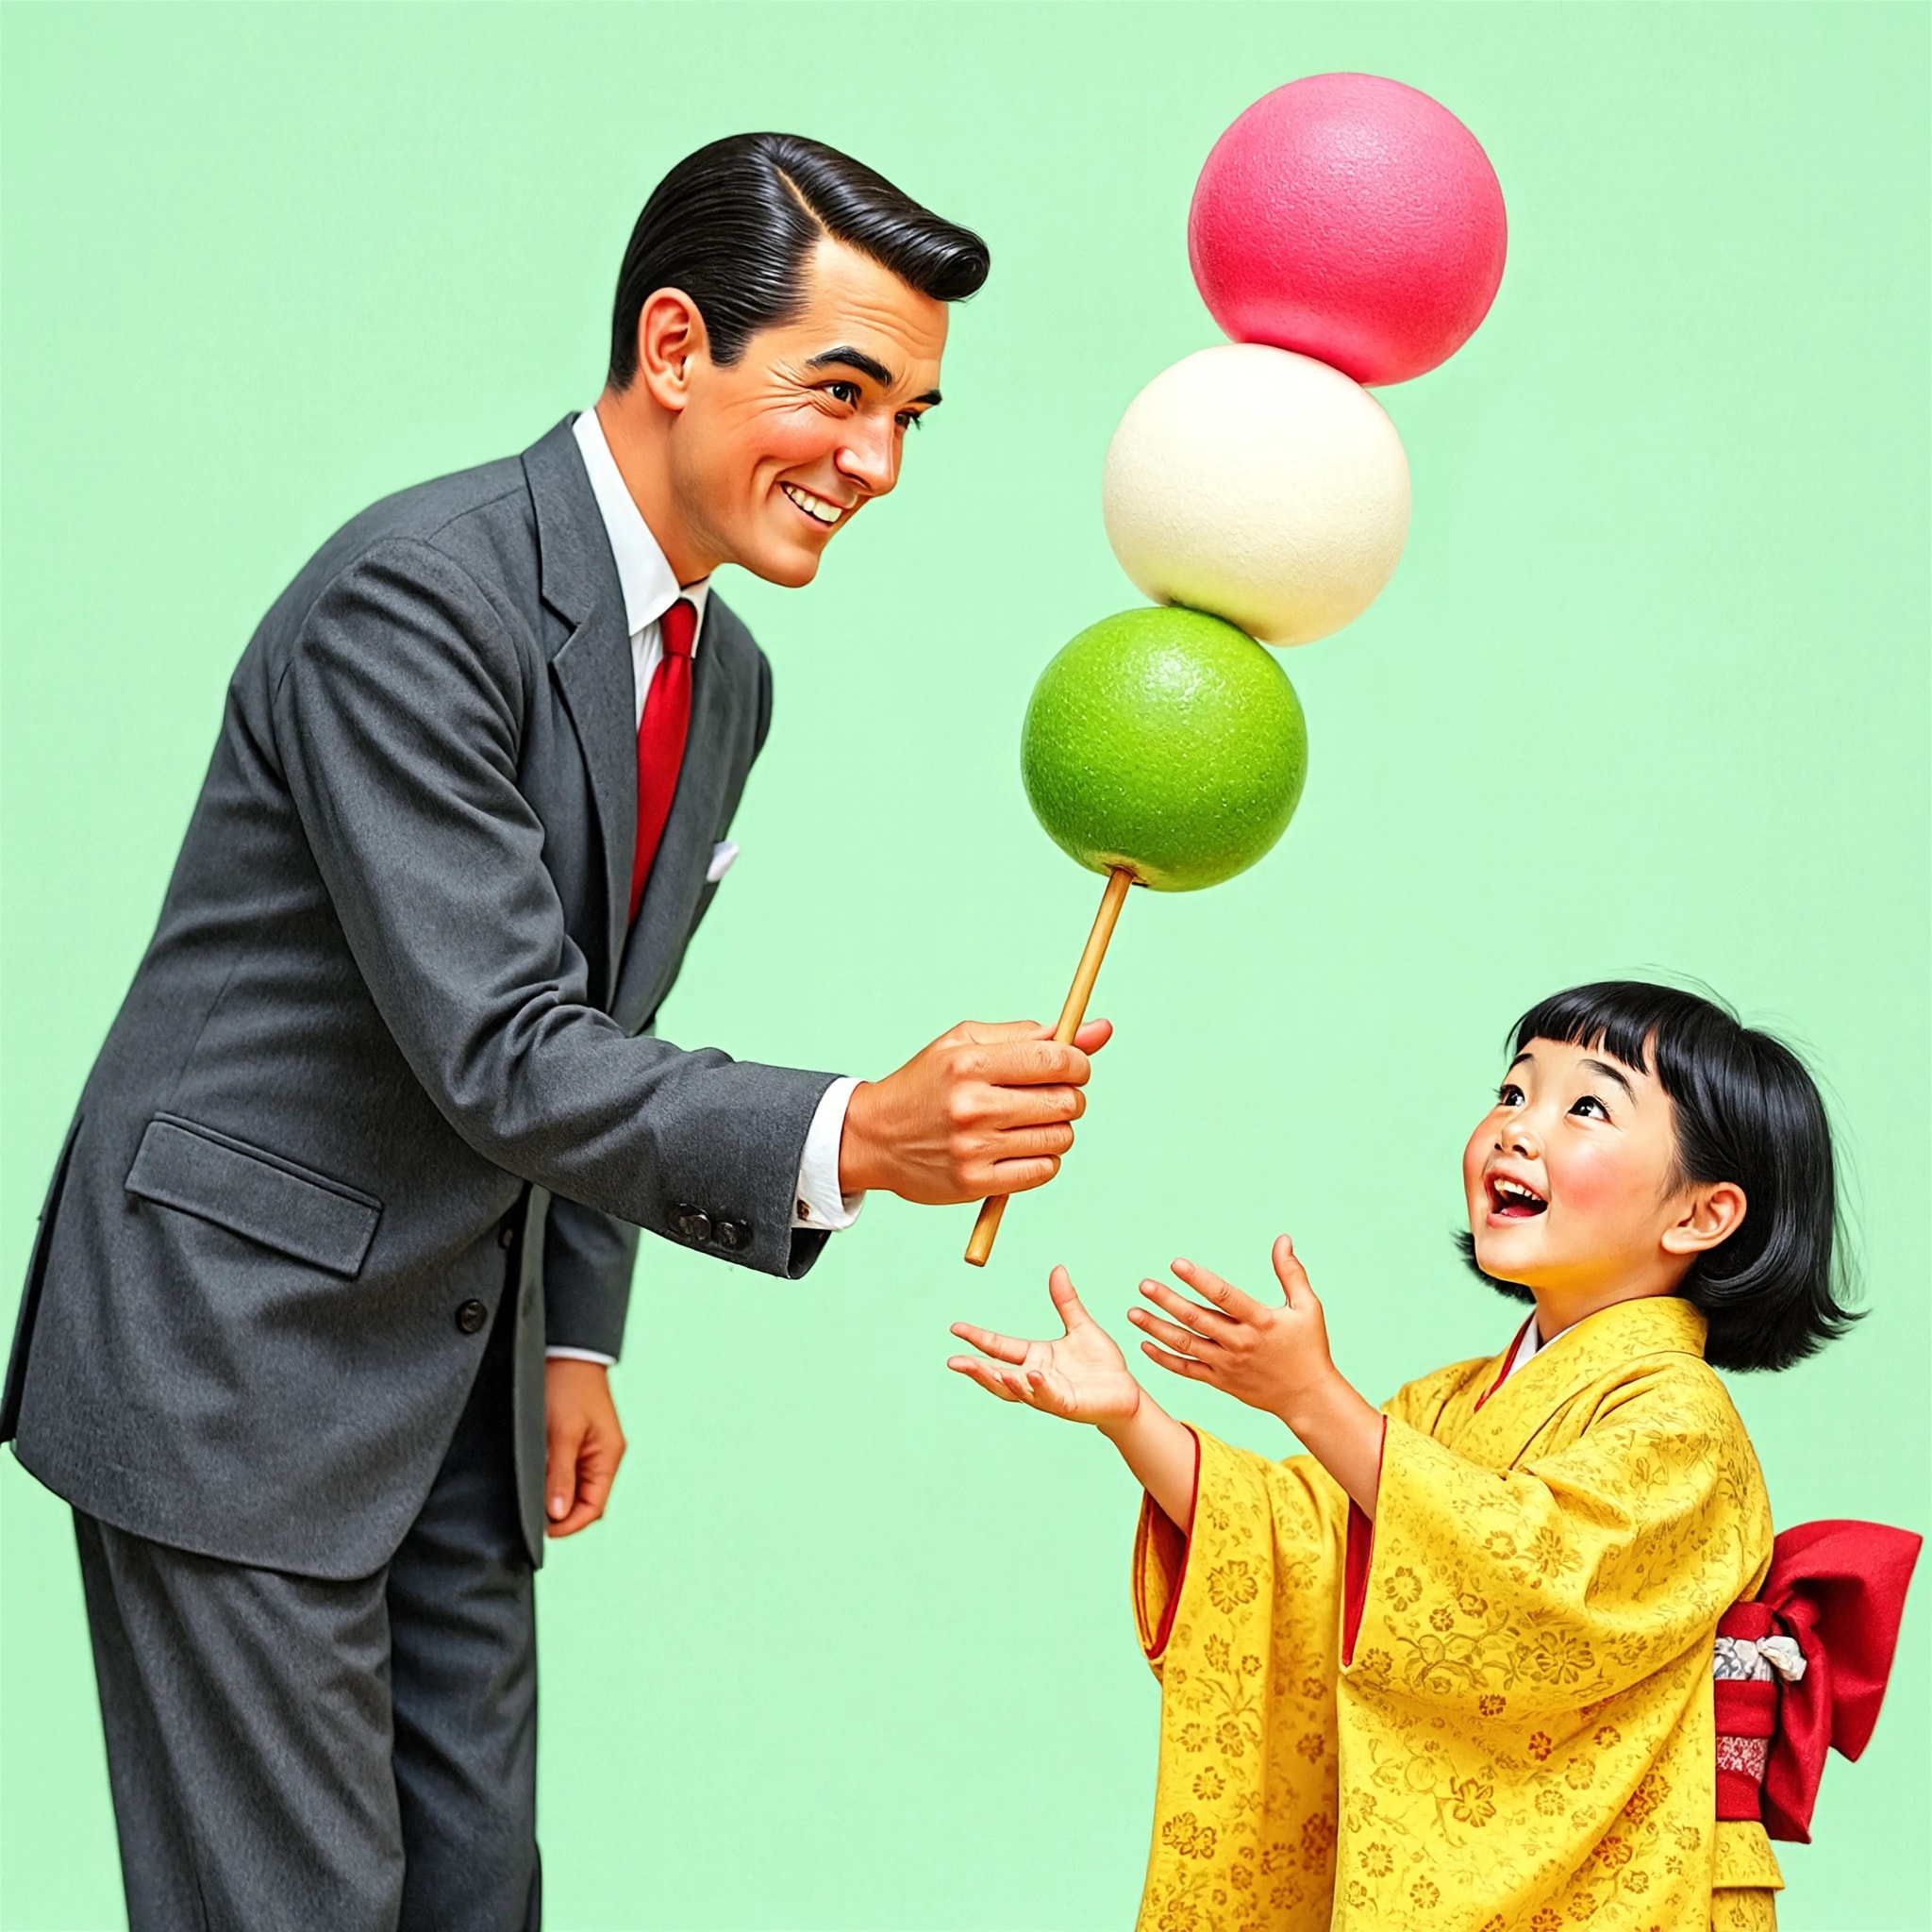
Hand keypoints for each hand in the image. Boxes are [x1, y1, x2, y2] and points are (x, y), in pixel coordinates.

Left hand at [544, 1358, 626, 1537]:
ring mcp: (590, 1449)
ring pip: (574, 1488)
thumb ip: (560, 1474)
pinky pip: (567, 1472)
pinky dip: (553, 1480)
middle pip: (585, 1501)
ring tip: (531, 1495)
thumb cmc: (569, 1386)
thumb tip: (558, 1514)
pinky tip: (536, 1478)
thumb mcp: (562, 1433)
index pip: (593, 1507)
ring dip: (555, 1496)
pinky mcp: (576, 1441)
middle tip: (531, 1513)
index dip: (569, 1525)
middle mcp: (603, 1456)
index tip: (542, 1531)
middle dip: (562, 1514)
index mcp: (608, 1456)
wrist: (567, 1350)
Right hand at [839, 1018, 1111, 1202]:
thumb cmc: (928, 1083)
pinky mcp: (975, 1182)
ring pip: (1061, 1137)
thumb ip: (1032, 1034)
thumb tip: (1100, 1030)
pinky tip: (1020, 1148)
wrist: (874, 1136)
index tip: (1073, 1067)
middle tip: (1049, 1096)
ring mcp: (974, 1148)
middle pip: (1066, 1101)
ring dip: (1057, 1129)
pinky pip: (1044, 1170)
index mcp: (971, 1062)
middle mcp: (972, 1105)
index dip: (1078, 1063)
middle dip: (1070, 1096)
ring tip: (1029, 1123)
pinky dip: (1043, 1159)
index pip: (1056, 1059)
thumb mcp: (967, 1042)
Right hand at [948, 1265, 1142, 1424]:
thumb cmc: (1102, 1364)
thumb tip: (1057, 1269)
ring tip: (981, 1369)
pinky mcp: (1067, 1404)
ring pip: (1016, 1390)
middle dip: (975, 1369)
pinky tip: (1030, 1375)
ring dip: (999, 1380)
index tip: (955, 1327)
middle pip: (998, 1373)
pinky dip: (1037, 1387)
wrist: (1126, 1392)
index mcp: (1035, 1356)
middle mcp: (1035, 1377)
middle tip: (953, 1362)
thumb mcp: (1080, 1326)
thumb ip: (1066, 1302)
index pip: (1000, 1347)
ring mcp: (1049, 1393)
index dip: (978, 1338)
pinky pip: (1048, 1396)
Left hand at [1128, 1236, 1385, 1515]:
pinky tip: (1144, 1344)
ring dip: (1157, 1328)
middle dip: (1167, 1301)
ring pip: (1185, 1345)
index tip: (1176, 1264)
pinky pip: (1187, 1370)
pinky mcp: (1220, 1381)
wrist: (1308, 1397)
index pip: (1224, 1296)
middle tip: (1144, 1285)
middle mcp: (1240, 1342)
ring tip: (1133, 1312)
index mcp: (1260, 1321)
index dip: (1199, 1279)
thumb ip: (1291, 1273)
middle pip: (1197, 1318)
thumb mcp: (1308, 1307)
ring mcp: (1227, 1364)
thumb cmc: (1309, 1347)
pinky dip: (1164, 1359)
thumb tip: (1282, 1239)